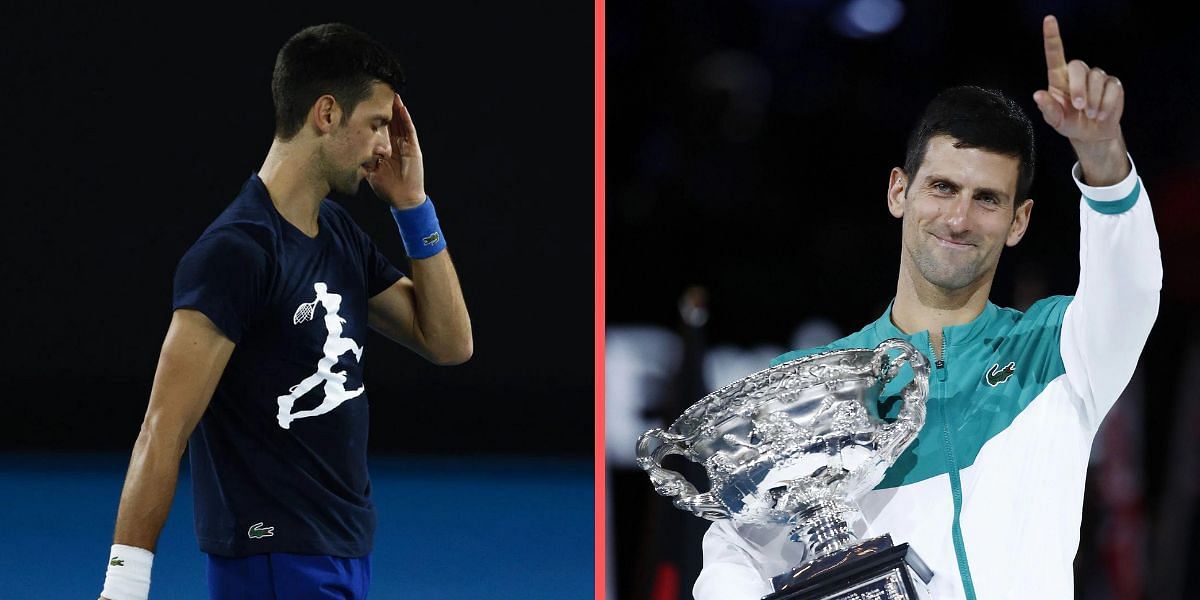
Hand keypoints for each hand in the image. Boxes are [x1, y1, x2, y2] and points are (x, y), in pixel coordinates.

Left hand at [366, 94, 426, 208]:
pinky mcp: (413, 148)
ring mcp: (406, 145)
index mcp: (387, 149)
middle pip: (392, 123)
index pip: (381, 130)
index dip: (376, 118)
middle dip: (387, 109)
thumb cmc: (387, 188)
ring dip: (397, 109)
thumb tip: (351, 151)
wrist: (403, 199)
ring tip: (392, 95)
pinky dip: (406, 119)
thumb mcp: (370, 172)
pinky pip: (409, 130)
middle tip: (381, 93)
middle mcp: (397, 145)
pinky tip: (402, 108)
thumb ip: (363, 161)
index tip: (367, 106)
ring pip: (401, 123)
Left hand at [1032, 15, 1123, 145]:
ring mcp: (1097, 77)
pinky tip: (1101, 114)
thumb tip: (1038, 95)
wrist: (1091, 134)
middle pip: (1078, 65)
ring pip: (1097, 77)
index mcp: (1059, 79)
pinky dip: (1106, 104)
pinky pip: (1112, 88)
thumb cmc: (1069, 123)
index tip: (1048, 19)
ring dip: (1093, 100)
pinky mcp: (1113, 84)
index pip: (1055, 54)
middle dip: (1079, 87)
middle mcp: (1078, 74)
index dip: (1052, 36)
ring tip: (1090, 115)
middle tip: (1079, 107)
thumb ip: (1048, 108)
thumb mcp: (1055, 120)